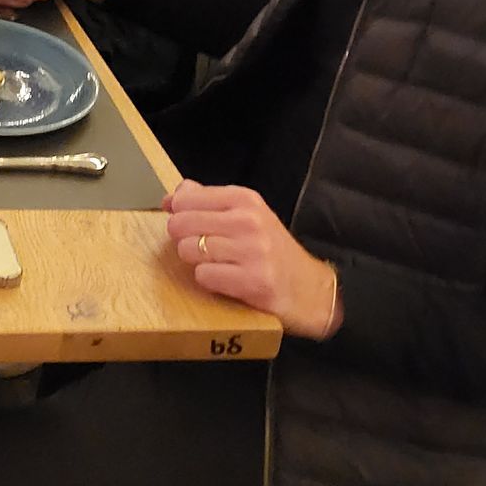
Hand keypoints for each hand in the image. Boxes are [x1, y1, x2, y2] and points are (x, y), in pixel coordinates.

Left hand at [163, 180, 341, 338]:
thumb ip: (208, 201)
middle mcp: (249, 221)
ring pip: (188, 249)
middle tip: (201, 248)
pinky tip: (225, 280)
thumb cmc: (272, 251)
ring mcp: (252, 251)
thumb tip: (173, 195)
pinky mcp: (253, 281)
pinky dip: (208, 281)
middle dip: (183, 238)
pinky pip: (203, 276)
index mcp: (245, 199)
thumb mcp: (247, 215)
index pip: (186, 197)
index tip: (185, 222)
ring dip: (195, 262)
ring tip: (216, 265)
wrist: (312, 290)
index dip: (177, 212)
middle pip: (181, 223)